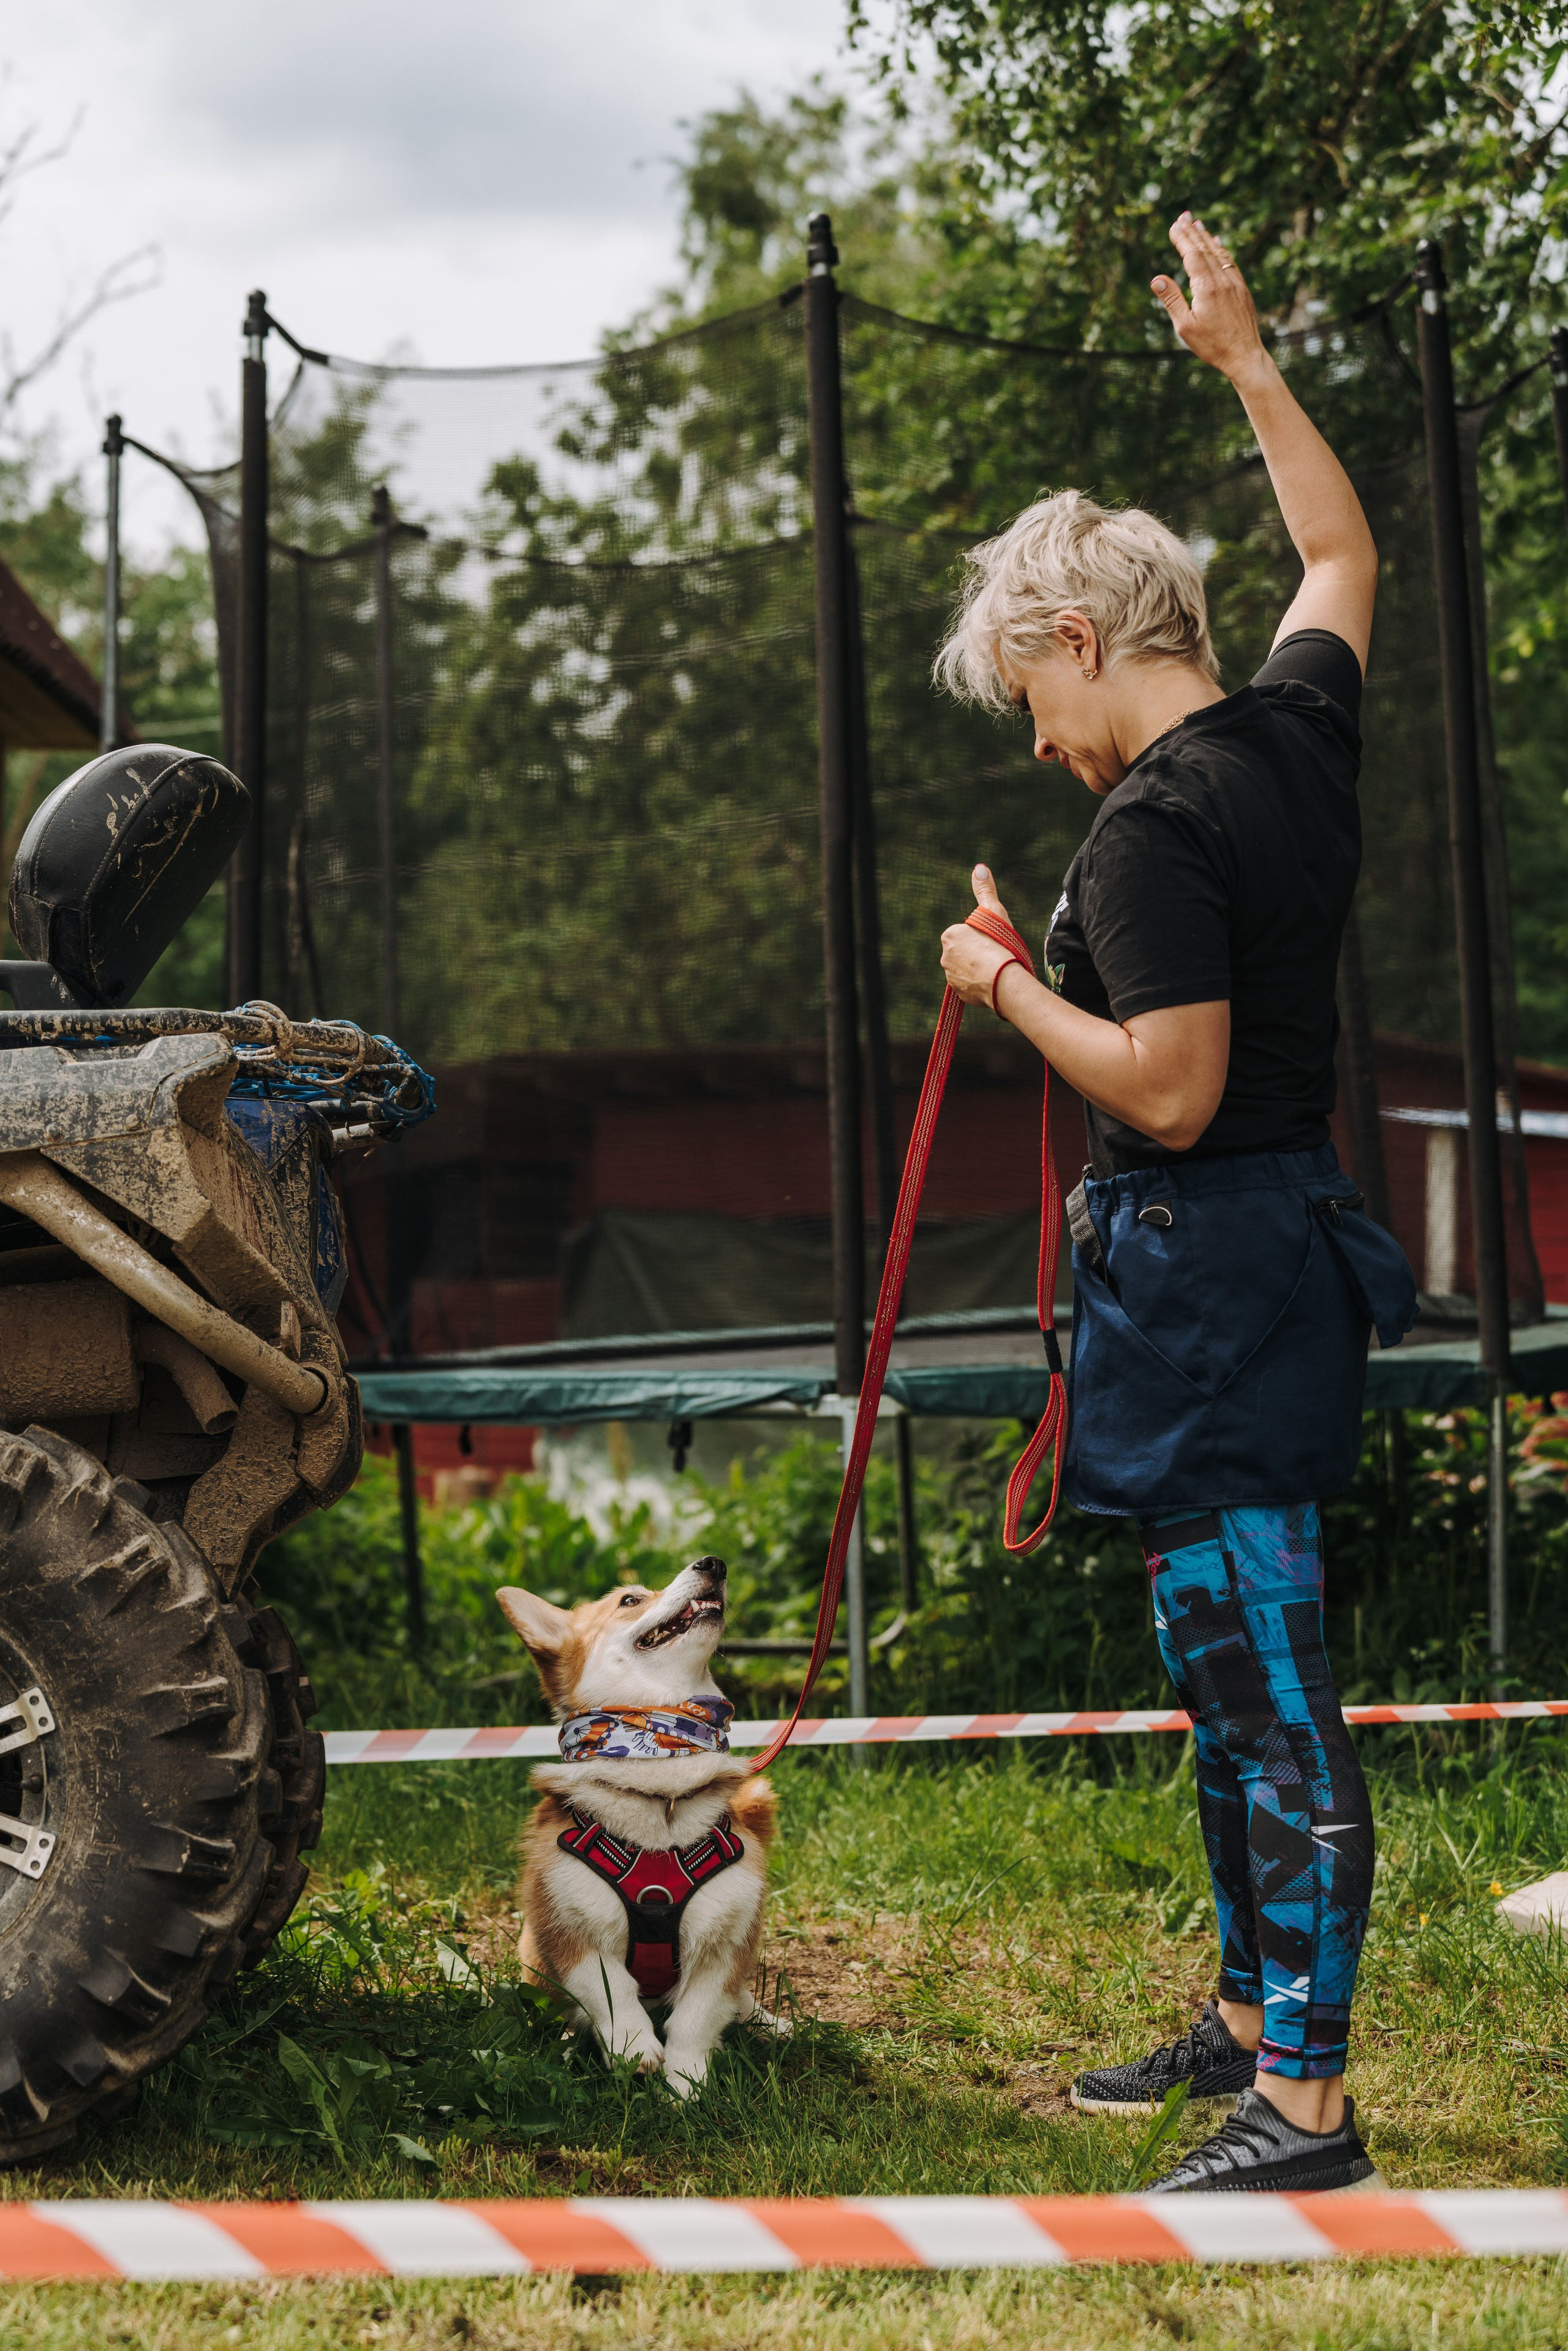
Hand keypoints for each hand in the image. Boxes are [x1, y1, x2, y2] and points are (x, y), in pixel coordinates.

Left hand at [940, 863, 1020, 1008]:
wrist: (1003, 980)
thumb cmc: (999, 943)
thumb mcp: (994, 911)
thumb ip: (985, 890)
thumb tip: (979, 868)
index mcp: (950, 936)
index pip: (965, 934)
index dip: (981, 936)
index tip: (992, 941)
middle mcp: (945, 957)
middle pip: (965, 952)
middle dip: (977, 954)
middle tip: (995, 954)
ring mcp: (951, 977)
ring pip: (966, 970)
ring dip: (978, 970)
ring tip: (995, 969)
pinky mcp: (959, 994)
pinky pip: (969, 987)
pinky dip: (979, 985)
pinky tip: (991, 982)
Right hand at [1152, 213, 1267, 383]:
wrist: (1245, 356)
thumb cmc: (1212, 346)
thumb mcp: (1185, 327)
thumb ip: (1172, 300)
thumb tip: (1157, 278)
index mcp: (1206, 288)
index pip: (1192, 256)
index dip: (1182, 239)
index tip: (1174, 226)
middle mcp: (1222, 280)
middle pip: (1205, 249)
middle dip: (1193, 232)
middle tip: (1184, 216)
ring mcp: (1235, 283)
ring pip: (1219, 254)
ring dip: (1207, 238)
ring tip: (1198, 224)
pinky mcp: (1242, 289)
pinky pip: (1230, 263)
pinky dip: (1221, 250)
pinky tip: (1218, 244)